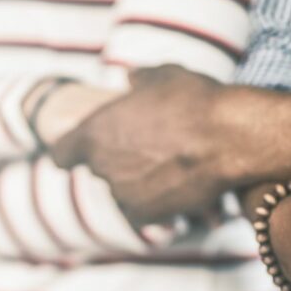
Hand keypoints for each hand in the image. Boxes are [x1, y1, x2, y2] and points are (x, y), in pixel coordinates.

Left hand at [51, 65, 248, 224]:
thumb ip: (141, 79)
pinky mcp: (147, 214)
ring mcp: (123, 193)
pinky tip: (174, 189)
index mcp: (93, 131)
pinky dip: (153, 206)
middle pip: (99, 170)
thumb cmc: (195, 101)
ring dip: (137, 184)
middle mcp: (102, 166)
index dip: (72, 151)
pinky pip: (141, 213)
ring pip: (122, 191)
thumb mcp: (165, 76)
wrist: (228, 138)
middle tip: (149, 150)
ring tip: (169, 167)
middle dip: (117, 161)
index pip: (63, 152)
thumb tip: (132, 78)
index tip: (79, 153)